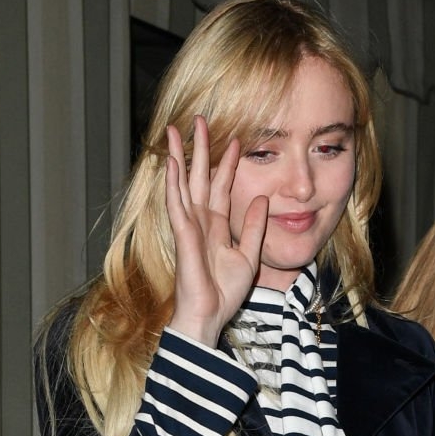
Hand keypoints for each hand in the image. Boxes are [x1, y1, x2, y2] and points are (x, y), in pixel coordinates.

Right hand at [165, 117, 267, 345]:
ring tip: (175, 130)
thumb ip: (255, 227)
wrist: (209, 316)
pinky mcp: (183, 235)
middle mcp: (201, 221)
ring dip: (178, 156)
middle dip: (199, 148)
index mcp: (217, 226)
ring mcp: (189, 226)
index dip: (228, 163)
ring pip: (182, 183)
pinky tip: (171, 162)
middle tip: (199, 119)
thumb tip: (263, 199)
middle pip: (199, 177)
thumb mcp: (249, 255)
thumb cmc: (224, 293)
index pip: (222, 186)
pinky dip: (173, 183)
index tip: (236, 139)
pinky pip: (176, 204)